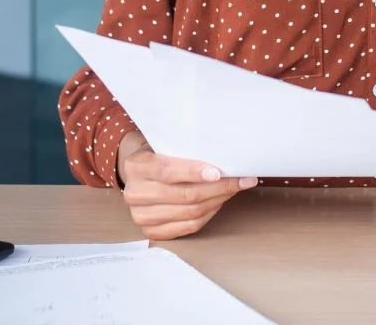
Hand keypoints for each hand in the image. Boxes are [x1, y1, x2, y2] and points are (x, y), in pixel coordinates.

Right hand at [116, 131, 255, 240]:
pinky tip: (219, 202)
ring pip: (190, 212)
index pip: (166, 171)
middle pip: (184, 195)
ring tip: (234, 189)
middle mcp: (135, 193)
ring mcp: (141, 216)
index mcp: (136, 167)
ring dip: (217, 200)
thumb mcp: (164, 143)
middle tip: (240, 180)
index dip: (193, 172)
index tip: (218, 172)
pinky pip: (189, 226)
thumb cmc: (158, 154)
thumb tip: (223, 155)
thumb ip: (184, 149)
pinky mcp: (152, 231)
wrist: (138, 173)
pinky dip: (209, 214)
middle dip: (217, 188)